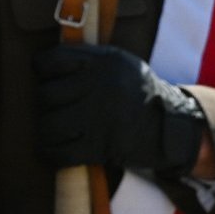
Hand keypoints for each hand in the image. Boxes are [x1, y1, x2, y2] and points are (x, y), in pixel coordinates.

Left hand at [34, 44, 205, 176]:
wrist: (171, 128)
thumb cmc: (140, 94)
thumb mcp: (122, 64)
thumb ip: (89, 61)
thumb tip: (44, 64)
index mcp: (104, 61)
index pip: (50, 61)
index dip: (43, 70)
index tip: (51, 78)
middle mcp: (100, 86)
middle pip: (46, 95)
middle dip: (48, 104)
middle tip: (60, 108)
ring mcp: (98, 117)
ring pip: (48, 125)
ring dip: (49, 130)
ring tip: (59, 129)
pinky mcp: (99, 146)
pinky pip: (59, 151)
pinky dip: (54, 152)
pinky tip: (61, 148)